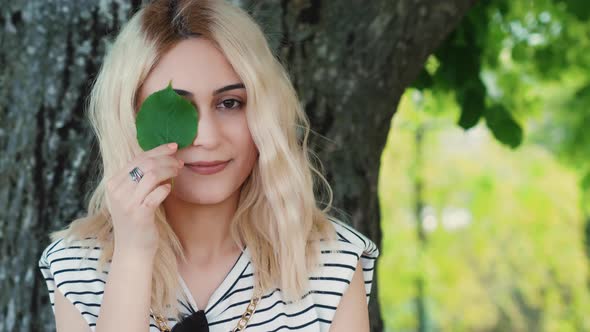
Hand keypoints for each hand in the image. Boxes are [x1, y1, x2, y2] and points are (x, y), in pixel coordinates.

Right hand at [105, 142, 183, 257]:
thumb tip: (161, 158)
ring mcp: (127, 203)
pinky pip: (156, 194)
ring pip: (152, 175)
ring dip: (169, 170)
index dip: (157, 150)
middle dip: (166, 159)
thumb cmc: (136, 222)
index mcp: (113, 183)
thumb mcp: (132, 197)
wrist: (132, 250)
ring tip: (178, 171)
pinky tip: (170, 189)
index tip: (173, 147)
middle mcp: (117, 191)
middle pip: (145, 164)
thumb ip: (139, 179)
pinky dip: (166, 188)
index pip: (137, 159)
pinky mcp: (139, 215)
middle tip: (179, 162)